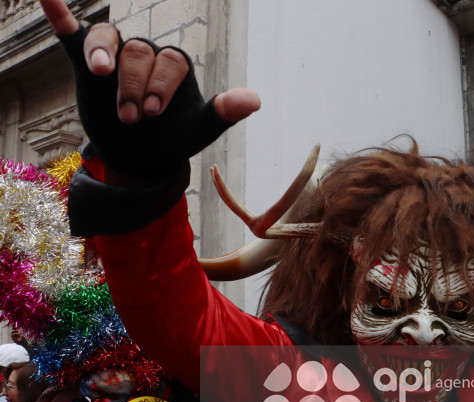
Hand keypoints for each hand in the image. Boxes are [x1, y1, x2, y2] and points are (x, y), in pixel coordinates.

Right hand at [39, 0, 260, 178]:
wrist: (139, 156)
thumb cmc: (172, 139)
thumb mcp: (199, 130)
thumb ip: (223, 113)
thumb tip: (255, 100)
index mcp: (176, 66)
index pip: (170, 61)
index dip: (160, 83)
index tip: (152, 112)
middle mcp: (148, 55)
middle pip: (139, 52)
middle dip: (134, 84)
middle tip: (132, 118)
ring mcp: (117, 58)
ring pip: (109, 40)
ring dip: (104, 56)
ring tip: (99, 74)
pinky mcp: (87, 65)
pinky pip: (75, 34)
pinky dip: (60, 15)